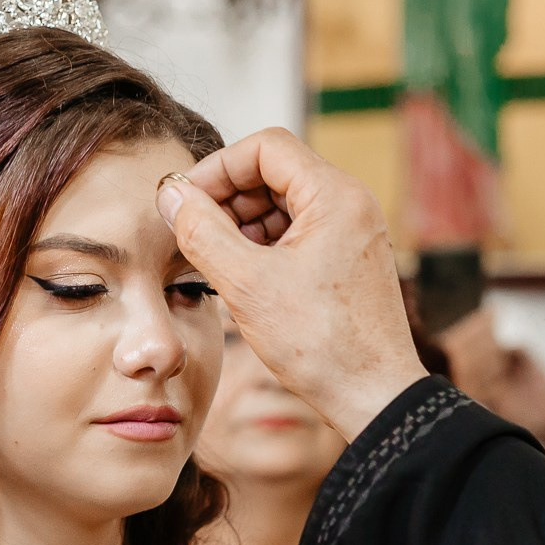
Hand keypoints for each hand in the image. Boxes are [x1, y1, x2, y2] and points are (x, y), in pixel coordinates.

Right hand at [155, 128, 428, 440]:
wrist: (374, 398)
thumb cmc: (322, 346)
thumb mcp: (246, 284)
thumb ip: (201, 231)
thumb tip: (170, 194)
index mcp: (335, 196)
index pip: (266, 147)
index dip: (218, 168)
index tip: (185, 200)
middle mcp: (351, 205)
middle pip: (275, 173)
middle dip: (229, 198)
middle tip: (195, 234)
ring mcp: (353, 233)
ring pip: (285, 205)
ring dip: (244, 225)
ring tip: (218, 263)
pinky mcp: (349, 261)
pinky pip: (300, 234)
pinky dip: (266, 247)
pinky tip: (244, 280)